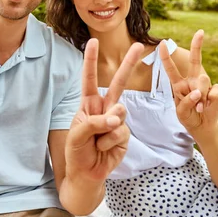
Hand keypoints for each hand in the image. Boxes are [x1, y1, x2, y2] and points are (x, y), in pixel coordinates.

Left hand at [66, 39, 143, 182]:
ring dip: (106, 129)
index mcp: (89, 103)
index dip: (91, 60)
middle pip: (118, 83)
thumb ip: (95, 122)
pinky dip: (109, 142)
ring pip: (119, 112)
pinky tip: (104, 149)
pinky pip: (120, 132)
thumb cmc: (77, 151)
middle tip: (140, 45)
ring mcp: (117, 120)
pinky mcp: (125, 134)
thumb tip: (117, 118)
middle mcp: (104, 108)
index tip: (93, 42)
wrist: (87, 174)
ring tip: (96, 142)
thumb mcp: (78, 134)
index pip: (89, 79)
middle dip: (129, 63)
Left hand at [159, 30, 217, 139]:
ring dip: (200, 95)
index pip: (171, 69)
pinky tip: (207, 106)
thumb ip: (186, 102)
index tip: (162, 43)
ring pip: (203, 80)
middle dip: (197, 45)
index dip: (166, 56)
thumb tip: (198, 93)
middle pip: (195, 60)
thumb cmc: (188, 117)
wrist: (202, 126)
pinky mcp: (216, 91)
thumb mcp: (181, 112)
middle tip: (200, 32)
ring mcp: (205, 85)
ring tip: (199, 107)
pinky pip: (214, 91)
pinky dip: (210, 100)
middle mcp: (192, 81)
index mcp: (178, 84)